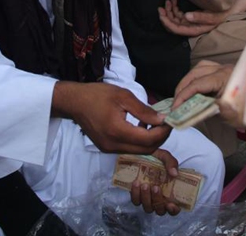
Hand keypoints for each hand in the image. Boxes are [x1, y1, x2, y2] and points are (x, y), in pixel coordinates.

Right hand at [53, 82, 170, 152]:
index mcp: (117, 131)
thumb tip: (162, 120)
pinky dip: (139, 140)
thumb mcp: (123, 96)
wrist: (74, 102)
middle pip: (146, 149)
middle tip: (166, 123)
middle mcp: (113, 145)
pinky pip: (129, 148)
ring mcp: (109, 149)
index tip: (171, 120)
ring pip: (139, 151)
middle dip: (160, 138)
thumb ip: (144, 111)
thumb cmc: (97, 95)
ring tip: (155, 123)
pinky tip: (141, 126)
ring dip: (150, 140)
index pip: (149, 140)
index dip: (163, 132)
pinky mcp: (107, 148)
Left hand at [130, 149, 181, 215]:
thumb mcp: (165, 157)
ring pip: (148, 207)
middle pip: (160, 210)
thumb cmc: (155, 158)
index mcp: (169, 192)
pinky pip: (136, 201)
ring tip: (145, 185)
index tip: (170, 204)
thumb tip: (174, 173)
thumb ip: (171, 163)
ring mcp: (147, 198)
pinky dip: (136, 194)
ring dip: (146, 198)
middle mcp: (159, 198)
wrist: (139, 153)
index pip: (174, 208)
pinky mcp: (137, 195)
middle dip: (158, 200)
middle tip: (156, 187)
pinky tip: (136, 184)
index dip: (173, 210)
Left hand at [158, 0, 227, 36]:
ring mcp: (190, 22)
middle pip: (173, 25)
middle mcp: (190, 27)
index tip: (161, 15)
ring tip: (169, 0)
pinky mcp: (190, 16)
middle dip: (166, 16)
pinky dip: (174, 7)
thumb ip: (201, 17)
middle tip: (162, 6)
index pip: (177, 29)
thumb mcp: (213, 16)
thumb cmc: (221, 15)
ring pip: (175, 18)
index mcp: (194, 29)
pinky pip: (179, 14)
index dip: (167, 23)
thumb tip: (186, 16)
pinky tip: (173, 0)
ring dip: (170, 10)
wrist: (228, 11)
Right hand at [173, 61, 241, 126]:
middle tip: (175, 103)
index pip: (197, 84)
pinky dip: (196, 77)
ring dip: (188, 80)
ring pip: (199, 68)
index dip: (183, 96)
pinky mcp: (226, 71)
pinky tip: (194, 87)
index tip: (174, 108)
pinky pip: (206, 68)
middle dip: (182, 87)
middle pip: (195, 73)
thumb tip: (187, 110)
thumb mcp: (226, 114)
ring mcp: (225, 68)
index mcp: (225, 77)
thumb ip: (206, 109)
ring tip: (182, 95)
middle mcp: (224, 68)